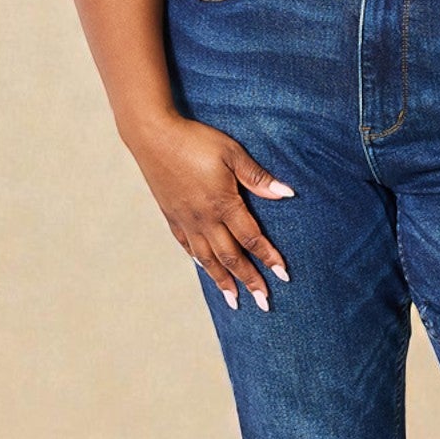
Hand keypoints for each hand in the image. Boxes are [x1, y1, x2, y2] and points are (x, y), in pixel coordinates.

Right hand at [127, 112, 294, 311]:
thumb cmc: (195, 140)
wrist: (152, 136)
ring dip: (223, 280)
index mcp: (223, 204)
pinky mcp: (171, 215)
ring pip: (207, 258)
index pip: (252, 239)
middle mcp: (204, 219)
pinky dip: (199, 261)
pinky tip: (205, 268)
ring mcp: (186, 220)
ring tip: (234, 300)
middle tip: (264, 302)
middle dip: (249, 280)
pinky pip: (187, 246)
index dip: (269, 258)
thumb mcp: (232, 153)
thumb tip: (286, 194)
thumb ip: (257, 178)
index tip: (283, 276)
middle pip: (231, 257)